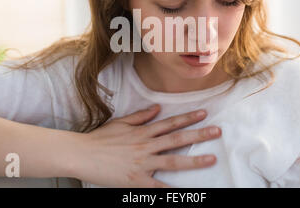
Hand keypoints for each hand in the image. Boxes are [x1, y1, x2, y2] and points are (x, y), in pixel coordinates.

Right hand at [69, 104, 220, 186]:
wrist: (82, 154)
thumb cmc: (100, 138)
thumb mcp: (121, 122)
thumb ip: (141, 116)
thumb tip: (158, 108)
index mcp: (143, 132)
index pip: (170, 123)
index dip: (188, 118)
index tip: (204, 114)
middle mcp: (146, 146)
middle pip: (177, 139)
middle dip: (199, 135)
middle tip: (217, 131)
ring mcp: (143, 164)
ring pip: (173, 161)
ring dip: (194, 160)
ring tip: (211, 159)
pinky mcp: (137, 180)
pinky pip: (158, 187)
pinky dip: (172, 190)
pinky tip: (186, 192)